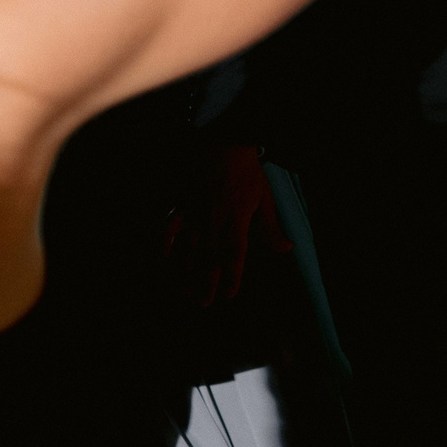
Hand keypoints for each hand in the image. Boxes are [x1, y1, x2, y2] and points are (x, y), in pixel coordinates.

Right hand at [163, 144, 285, 306]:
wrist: (225, 145)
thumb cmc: (248, 172)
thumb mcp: (265, 198)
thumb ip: (270, 227)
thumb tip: (286, 248)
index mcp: (237, 220)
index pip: (235, 254)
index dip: (232, 275)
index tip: (229, 293)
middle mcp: (214, 221)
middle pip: (210, 257)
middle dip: (206, 282)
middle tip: (203, 302)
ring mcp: (196, 214)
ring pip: (189, 248)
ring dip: (187, 270)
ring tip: (184, 290)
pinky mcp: (183, 205)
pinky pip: (170, 228)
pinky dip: (164, 244)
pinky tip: (160, 261)